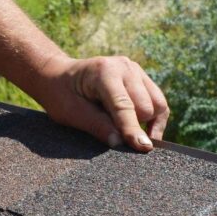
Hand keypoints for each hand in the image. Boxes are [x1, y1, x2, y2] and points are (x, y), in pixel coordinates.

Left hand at [34, 54, 169, 151]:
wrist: (58, 76)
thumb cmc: (60, 95)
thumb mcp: (71, 113)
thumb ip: (97, 126)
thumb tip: (120, 143)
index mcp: (104, 72)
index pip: (124, 106)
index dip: (133, 129)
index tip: (143, 148)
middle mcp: (124, 67)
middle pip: (146, 106)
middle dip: (136, 126)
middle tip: (118, 137)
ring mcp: (135, 69)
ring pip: (158, 104)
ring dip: (148, 123)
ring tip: (131, 135)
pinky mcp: (140, 77)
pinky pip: (158, 101)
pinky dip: (153, 118)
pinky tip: (142, 130)